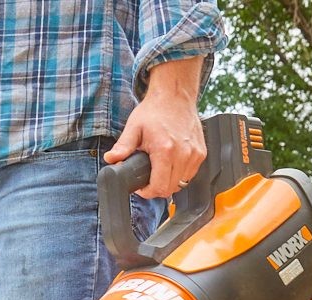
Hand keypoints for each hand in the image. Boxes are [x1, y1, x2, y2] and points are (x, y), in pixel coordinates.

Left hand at [104, 58, 205, 198]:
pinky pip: (190, 174)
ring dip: (169, 181)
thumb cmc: (155, 110)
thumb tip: (111, 160)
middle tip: (148, 179)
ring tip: (159, 170)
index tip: (142, 187)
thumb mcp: (133, 128)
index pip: (159, 187)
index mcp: (165, 150)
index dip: (147, 192)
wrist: (175, 95)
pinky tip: (171, 164)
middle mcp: (183, 153)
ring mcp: (194, 153)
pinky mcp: (201, 152)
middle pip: (170, 189)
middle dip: (156, 188)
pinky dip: (180, 174)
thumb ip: (122, 147)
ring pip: (181, 183)